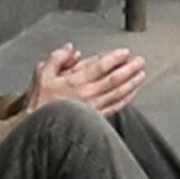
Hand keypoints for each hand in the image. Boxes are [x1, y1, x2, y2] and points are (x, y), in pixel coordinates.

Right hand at [25, 43, 146, 116]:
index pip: (100, 67)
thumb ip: (57, 59)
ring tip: (141, 75)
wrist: (38, 129)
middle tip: (140, 61)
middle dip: (129, 69)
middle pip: (114, 79)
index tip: (125, 52)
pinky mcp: (95, 118)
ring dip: (132, 83)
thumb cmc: (39, 103)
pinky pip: (115, 108)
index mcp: (74, 81)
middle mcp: (87, 94)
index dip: (114, 58)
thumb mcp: (41, 75)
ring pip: (118, 93)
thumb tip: (70, 49)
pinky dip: (126, 100)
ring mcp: (93, 107)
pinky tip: (133, 94)